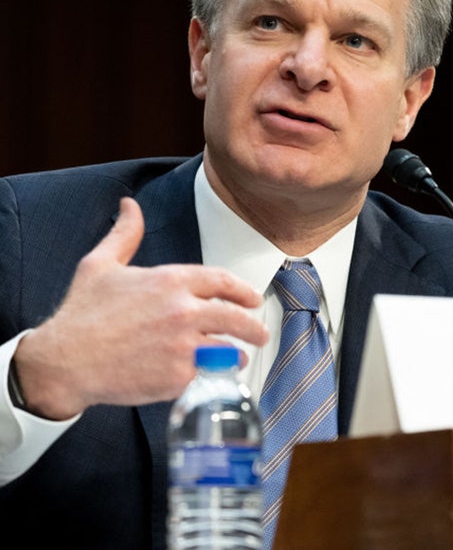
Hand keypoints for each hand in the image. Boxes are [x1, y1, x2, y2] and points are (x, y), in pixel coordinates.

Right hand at [12, 197, 267, 419]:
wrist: (62, 362)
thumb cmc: (80, 314)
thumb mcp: (99, 265)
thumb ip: (124, 235)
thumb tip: (129, 206)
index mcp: (171, 281)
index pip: (223, 281)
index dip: (242, 291)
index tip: (252, 300)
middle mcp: (183, 311)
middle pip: (237, 318)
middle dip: (253, 326)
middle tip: (260, 333)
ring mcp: (183, 345)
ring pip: (228, 349)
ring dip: (236, 353)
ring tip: (238, 356)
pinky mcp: (178, 376)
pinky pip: (209, 376)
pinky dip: (215, 377)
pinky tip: (216, 377)